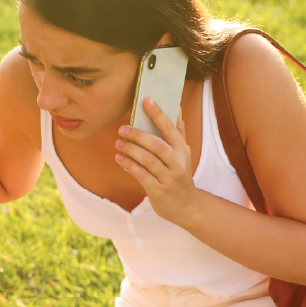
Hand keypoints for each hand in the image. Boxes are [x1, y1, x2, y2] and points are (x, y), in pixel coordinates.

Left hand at [115, 97, 200, 223]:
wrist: (187, 206)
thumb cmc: (180, 174)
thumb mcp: (183, 153)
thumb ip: (178, 131)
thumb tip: (176, 106)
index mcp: (182, 149)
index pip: (171, 128)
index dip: (159, 113)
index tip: (147, 100)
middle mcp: (177, 162)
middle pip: (157, 145)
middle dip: (138, 135)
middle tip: (122, 129)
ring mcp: (168, 177)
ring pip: (147, 160)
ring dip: (130, 150)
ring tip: (118, 143)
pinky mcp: (158, 190)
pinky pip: (141, 175)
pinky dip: (129, 165)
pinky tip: (120, 159)